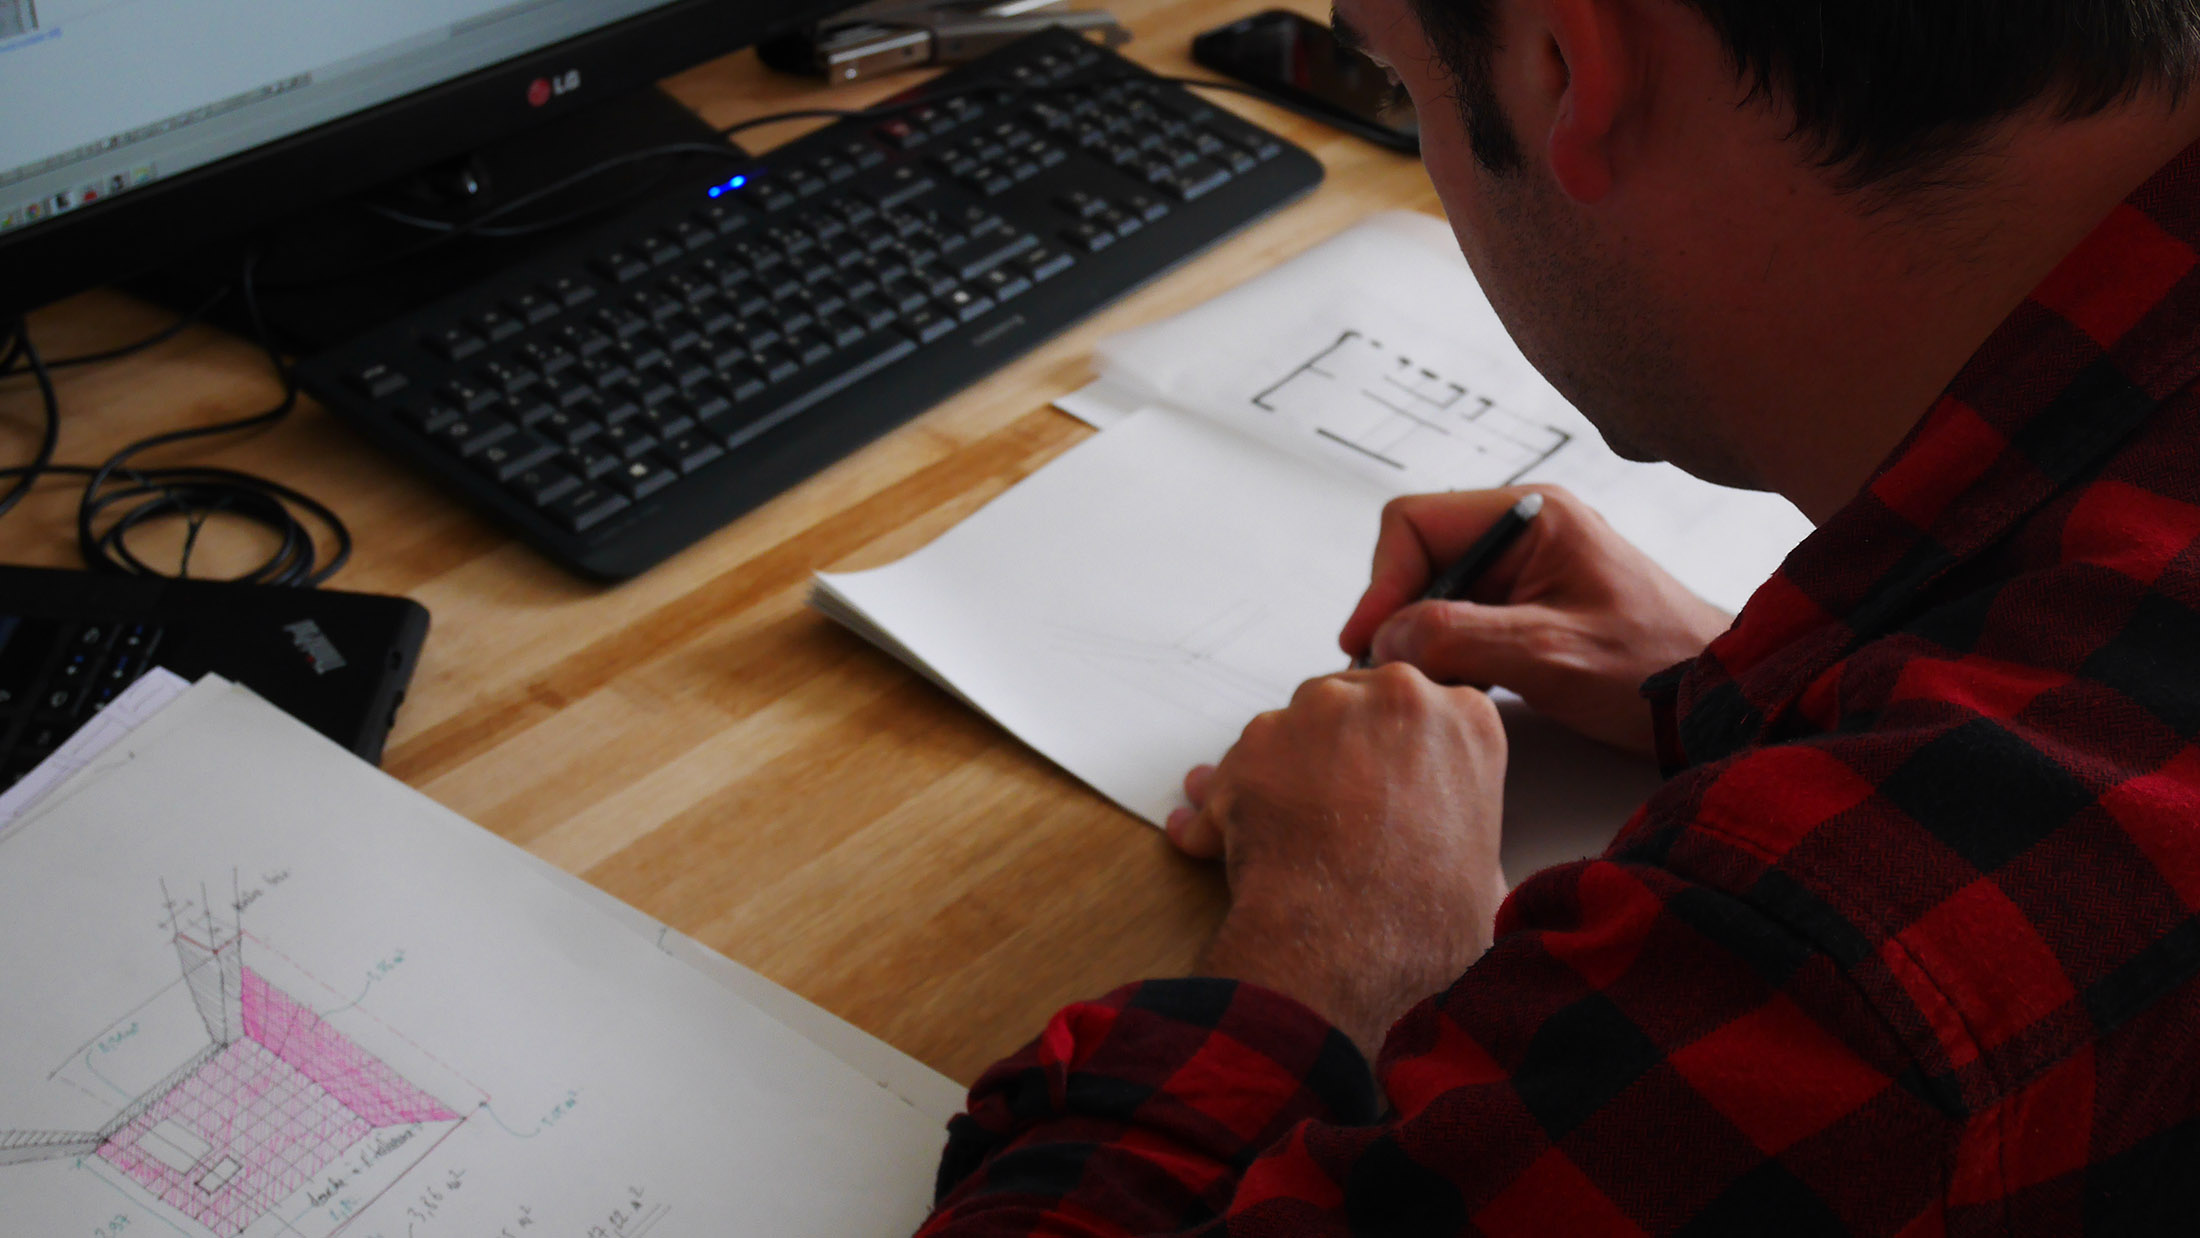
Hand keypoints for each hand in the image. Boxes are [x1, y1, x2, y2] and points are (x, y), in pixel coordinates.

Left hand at [1165, 665, 1508, 1059]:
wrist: (1353, 944)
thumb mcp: (1484, 876)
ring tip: (1273, 837)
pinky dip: (1226, 805)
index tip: (1380, 792)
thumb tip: (1450, 862)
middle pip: (1351, 709)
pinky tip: (1222, 847)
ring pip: (1289, 731)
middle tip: (1325, 817)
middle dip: (1332, 755)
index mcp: (1466, 720)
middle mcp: (1396, 694)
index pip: (1419, 717)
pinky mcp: (1257, 739)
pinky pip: (1233, 769)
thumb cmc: (1424, 921)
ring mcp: (1322, 709)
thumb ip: (1462, 838)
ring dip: (1276, 776)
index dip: (1392, 758)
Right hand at [1338, 485, 1731, 754]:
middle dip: (1397, 614)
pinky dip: (1446, 655)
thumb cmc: (1657, 667)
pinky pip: (1459, 621)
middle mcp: (1523, 532)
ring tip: (1430, 686)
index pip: (1414, 522)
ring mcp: (1525, 571)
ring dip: (1421, 639)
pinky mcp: (1527, 609)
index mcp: (1532, 515)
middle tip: (1394, 673)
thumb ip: (1460, 637)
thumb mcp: (1551, 653)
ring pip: (1433, 593)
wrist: (1721, 699)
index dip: (1381, 583)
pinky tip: (1460, 689)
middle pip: (1417, 556)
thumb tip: (1384, 639)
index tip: (1368, 644)